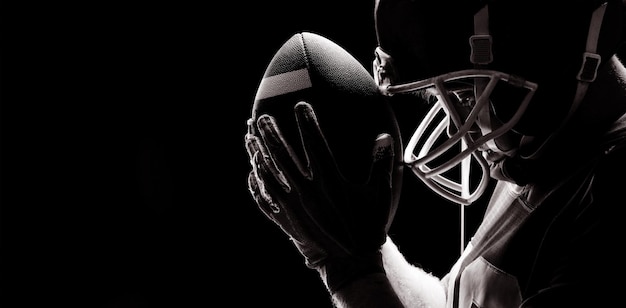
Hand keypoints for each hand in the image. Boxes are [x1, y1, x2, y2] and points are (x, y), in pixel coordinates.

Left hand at [245, 102, 397, 291]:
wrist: (352, 261)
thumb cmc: (367, 226)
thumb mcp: (380, 194)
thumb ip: (380, 164)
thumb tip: (383, 137)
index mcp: (329, 181)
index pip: (314, 144)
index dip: (307, 123)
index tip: (300, 105)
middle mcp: (307, 191)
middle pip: (282, 157)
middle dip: (269, 135)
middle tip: (260, 118)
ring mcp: (293, 206)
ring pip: (268, 175)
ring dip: (256, 155)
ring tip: (248, 138)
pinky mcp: (286, 220)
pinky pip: (264, 201)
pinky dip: (255, 186)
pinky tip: (251, 174)